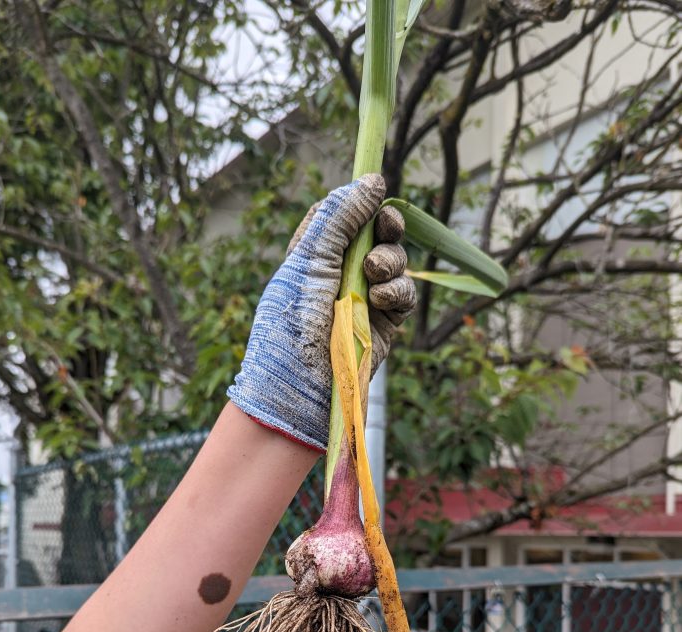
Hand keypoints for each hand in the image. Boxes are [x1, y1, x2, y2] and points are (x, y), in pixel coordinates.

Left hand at [228, 174, 416, 451]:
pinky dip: (398, 292)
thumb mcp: (310, 260)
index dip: (358, 203)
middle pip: (376, 235)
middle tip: (386, 226)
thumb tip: (373, 179)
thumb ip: (341, 218)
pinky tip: (381, 300)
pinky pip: (404, 295)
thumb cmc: (294, 323)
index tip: (375, 189)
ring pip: (395, 262)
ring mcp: (363, 300)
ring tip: (374, 274)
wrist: (301, 386)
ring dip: (390, 261)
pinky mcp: (384, 325)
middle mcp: (338, 275)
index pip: (341, 216)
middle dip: (385, 228)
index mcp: (311, 256)